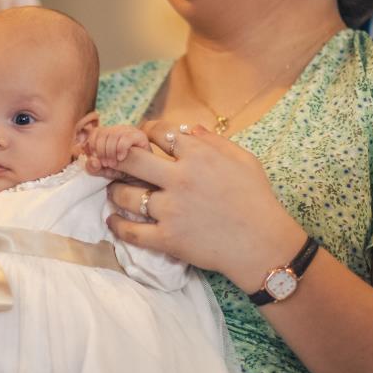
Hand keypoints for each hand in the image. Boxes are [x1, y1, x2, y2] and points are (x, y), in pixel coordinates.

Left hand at [85, 124, 151, 173]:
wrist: (144, 179)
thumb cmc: (124, 173)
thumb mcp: (106, 171)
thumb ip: (95, 168)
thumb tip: (91, 161)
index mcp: (109, 134)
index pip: (95, 132)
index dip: (92, 145)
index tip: (95, 159)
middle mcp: (119, 130)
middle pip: (102, 133)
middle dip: (101, 151)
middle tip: (106, 164)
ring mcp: (130, 132)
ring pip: (112, 135)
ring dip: (110, 152)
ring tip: (113, 164)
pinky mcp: (140, 136)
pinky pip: (126, 138)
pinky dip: (121, 149)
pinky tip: (121, 158)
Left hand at [104, 121, 306, 291]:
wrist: (262, 244)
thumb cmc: (257, 199)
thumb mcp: (243, 160)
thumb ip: (214, 141)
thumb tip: (189, 128)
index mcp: (199, 155)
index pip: (159, 133)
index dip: (145, 133)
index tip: (141, 139)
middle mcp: (180, 179)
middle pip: (131, 159)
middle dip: (117, 155)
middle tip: (110, 159)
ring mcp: (171, 210)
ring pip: (126, 194)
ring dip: (114, 190)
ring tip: (113, 190)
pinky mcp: (167, 238)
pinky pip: (131, 231)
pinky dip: (116, 225)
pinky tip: (112, 220)